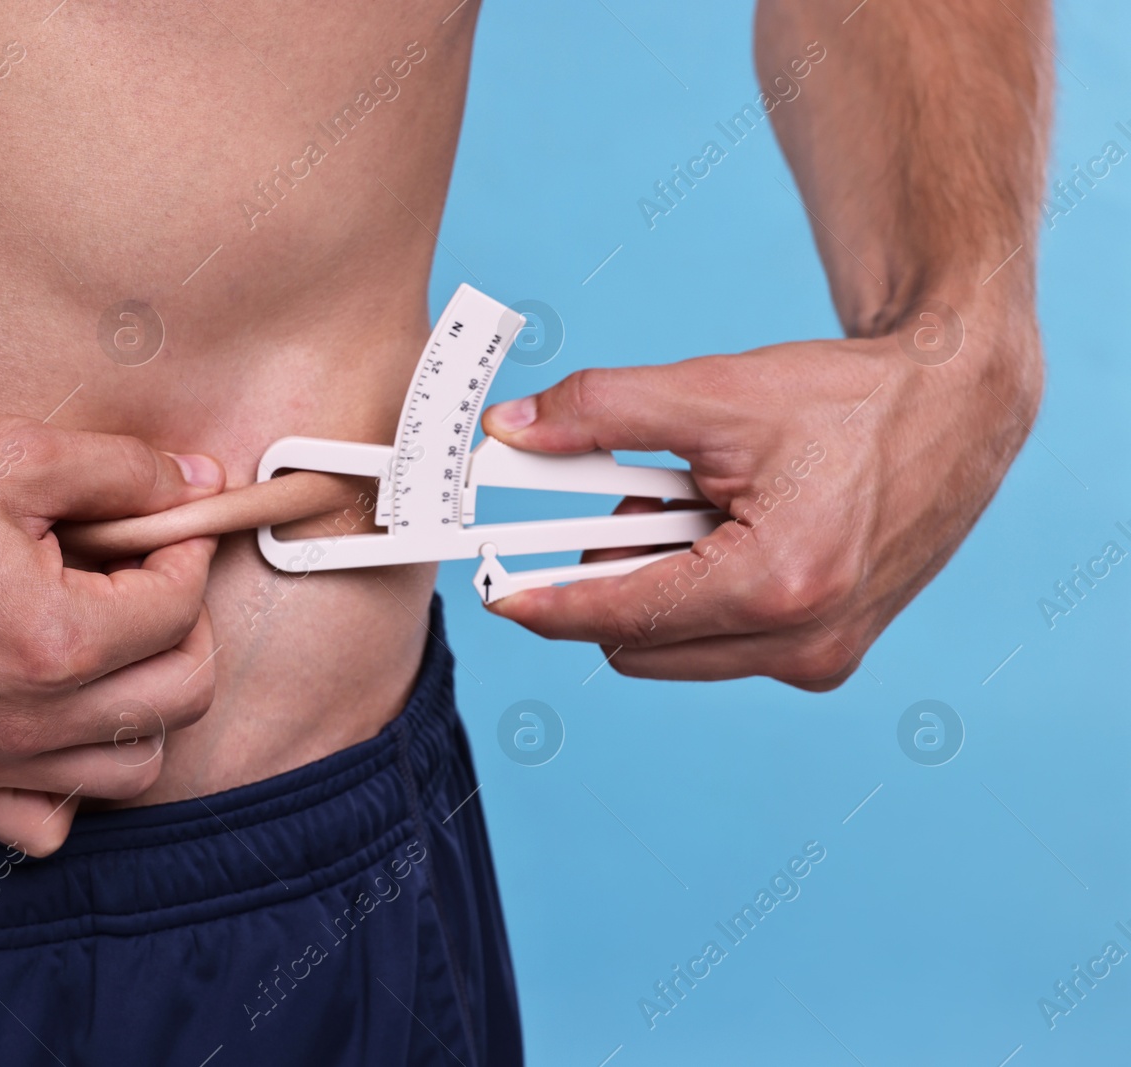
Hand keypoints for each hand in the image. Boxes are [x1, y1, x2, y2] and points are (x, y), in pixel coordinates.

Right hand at [0, 415, 224, 853]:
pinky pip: (43, 824)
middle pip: (180, 695)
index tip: (167, 524)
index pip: (180, 608)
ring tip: (113, 647)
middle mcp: (25, 720)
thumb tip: (201, 481)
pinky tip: (58, 721)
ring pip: (131, 769)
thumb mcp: (14, 454)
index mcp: (52, 639)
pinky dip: (72, 783)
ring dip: (145, 706)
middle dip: (185, 627)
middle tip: (149, 580)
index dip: (187, 550)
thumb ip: (125, 471)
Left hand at [479, 296, 1041, 689]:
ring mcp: (819, 660)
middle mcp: (802, 642)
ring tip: (702, 506)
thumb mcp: (714, 391)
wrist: (954, 412)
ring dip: (658, 584)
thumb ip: (600, 413)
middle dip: (615, 573)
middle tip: (642, 497)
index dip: (547, 602)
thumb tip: (507, 431)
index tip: (494, 595)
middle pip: (636, 643)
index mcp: (777, 582)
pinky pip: (717, 646)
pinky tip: (733, 532)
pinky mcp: (827, 659)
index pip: (622, 616)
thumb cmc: (844, 400)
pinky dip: (698, 595)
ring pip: (673, 649)